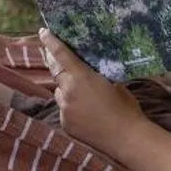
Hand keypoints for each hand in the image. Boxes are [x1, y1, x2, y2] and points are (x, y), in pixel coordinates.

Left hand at [41, 29, 144, 153]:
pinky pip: (64, 109)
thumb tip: (88, 69)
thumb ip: (95, 74)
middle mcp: (68, 91)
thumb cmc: (126, 107)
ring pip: (60, 92)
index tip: (43, 32)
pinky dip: (71, 106)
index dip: (50, 42)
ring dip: (66, 88)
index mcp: (81, 77)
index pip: (61, 54)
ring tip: (84, 94)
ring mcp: (64, 109)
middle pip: (55, 72)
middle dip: (55, 63)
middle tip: (55, 55)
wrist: (127, 138)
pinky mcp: (65, 124)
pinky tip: (86, 112)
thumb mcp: (113, 82)